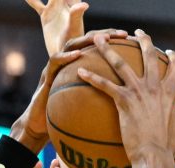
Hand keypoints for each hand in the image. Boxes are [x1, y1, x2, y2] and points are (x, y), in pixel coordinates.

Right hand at [8, 28, 125, 152]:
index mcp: (82, 69)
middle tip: (123, 34)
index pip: (100, 49)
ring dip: (87, 40)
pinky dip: (66, 56)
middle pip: (88, 41)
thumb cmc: (66, 120)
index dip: (116, 43)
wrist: (40, 127)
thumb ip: (105, 102)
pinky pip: (55, 61)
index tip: (135, 43)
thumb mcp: (89, 110)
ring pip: (71, 44)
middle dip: (106, 34)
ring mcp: (58, 67)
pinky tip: (78, 55)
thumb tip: (132, 108)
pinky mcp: (46, 75)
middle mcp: (70, 63)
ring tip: (102, 39)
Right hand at [26, 0, 87, 56]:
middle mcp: (64, 6)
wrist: (62, 56)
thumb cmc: (71, 44)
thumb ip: (76, 15)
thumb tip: (85, 4)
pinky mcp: (46, 16)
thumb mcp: (73, 28)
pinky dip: (31, 0)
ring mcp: (54, 10)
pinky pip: (37, 4)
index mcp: (74, 5)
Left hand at [78, 31, 174, 165]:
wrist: (153, 155)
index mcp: (169, 92)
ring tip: (100, 38)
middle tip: (137, 33)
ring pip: (121, 64)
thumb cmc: (168, 148)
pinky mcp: (123, 100)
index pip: (174, 68)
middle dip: (143, 41)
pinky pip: (104, 85)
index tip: (168, 51)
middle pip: (148, 56)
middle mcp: (154, 86)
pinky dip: (92, 77)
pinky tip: (80, 71)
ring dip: (109, 49)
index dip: (172, 57)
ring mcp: (138, 91)